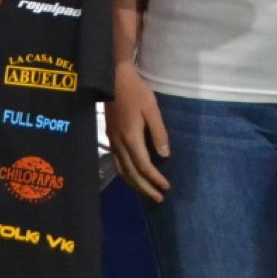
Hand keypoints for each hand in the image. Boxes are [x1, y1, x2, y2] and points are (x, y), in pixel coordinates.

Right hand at [104, 65, 170, 201]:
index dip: (155, 179)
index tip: (166, 187)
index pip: (144, 166)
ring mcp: (112, 142)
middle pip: (132, 174)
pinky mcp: (110, 138)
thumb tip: (165, 156)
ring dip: (135, 184)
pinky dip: (126, 174)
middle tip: (158, 198)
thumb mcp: (152, 109)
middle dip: (145, 188)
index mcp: (131, 138)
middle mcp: (119, 144)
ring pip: (122, 171)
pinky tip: (133, 176)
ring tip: (146, 192)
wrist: (113, 79)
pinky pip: (117, 163)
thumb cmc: (136, 92)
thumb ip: (158, 133)